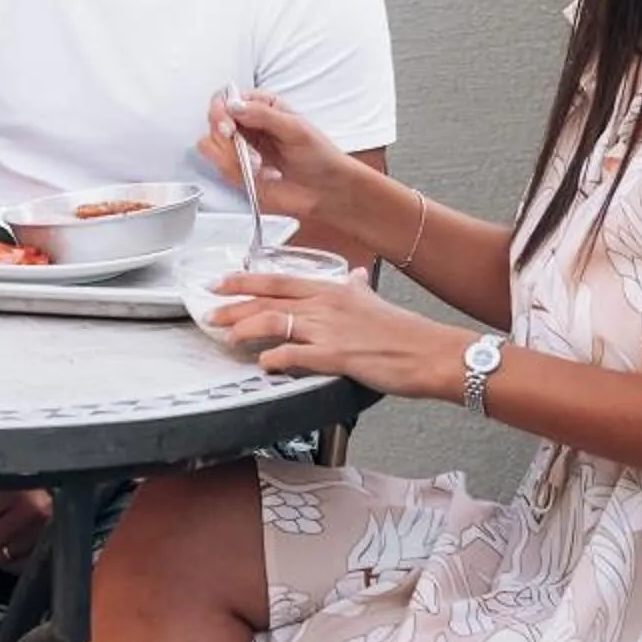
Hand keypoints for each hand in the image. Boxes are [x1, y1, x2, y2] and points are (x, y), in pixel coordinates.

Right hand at [199, 88, 362, 237]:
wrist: (326, 190)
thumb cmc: (319, 156)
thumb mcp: (296, 129)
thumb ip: (264, 115)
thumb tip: (233, 106)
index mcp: (261, 106)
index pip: (226, 98)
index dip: (221, 109)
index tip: (229, 125)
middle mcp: (246, 125)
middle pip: (213, 119)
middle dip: (223, 133)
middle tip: (238, 143)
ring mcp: (240, 149)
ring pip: (210, 144)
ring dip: (230, 155)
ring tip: (257, 164)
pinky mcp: (237, 171)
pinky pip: (219, 167)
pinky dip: (234, 170)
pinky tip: (259, 174)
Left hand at [207, 265, 465, 398]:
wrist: (432, 352)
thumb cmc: (406, 332)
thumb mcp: (376, 301)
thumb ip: (357, 289)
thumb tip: (354, 277)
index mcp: (333, 290)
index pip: (278, 279)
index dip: (245, 280)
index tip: (221, 282)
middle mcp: (327, 304)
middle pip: (269, 298)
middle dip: (234, 304)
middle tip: (209, 310)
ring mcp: (331, 329)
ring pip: (276, 320)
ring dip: (246, 328)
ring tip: (226, 337)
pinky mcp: (338, 356)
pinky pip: (297, 354)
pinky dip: (275, 358)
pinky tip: (263, 364)